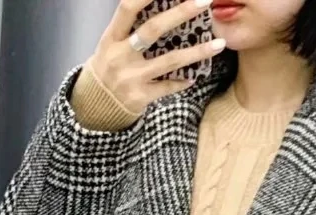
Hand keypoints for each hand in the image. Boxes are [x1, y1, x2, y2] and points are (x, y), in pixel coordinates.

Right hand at [91, 0, 226, 113]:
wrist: (96, 104)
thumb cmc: (110, 64)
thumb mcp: (113, 41)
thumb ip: (132, 24)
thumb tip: (162, 3)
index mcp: (112, 37)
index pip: (128, 8)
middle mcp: (120, 55)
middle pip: (153, 30)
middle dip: (180, 13)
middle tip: (204, 1)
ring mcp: (131, 78)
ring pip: (169, 61)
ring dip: (196, 52)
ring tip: (219, 44)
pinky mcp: (140, 97)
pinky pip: (167, 88)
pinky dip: (182, 82)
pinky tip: (195, 76)